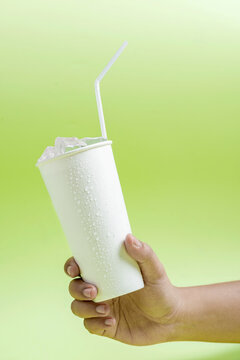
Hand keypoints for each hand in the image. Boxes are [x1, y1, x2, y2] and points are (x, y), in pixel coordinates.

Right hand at [64, 234, 180, 345]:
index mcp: (107, 273)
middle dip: (77, 289)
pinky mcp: (106, 326)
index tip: (74, 268)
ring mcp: (102, 308)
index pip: (82, 266)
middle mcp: (101, 290)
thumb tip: (128, 237)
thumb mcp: (155, 270)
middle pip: (74, 287)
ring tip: (106, 309)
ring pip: (78, 308)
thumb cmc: (162, 290)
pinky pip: (90, 326)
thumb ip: (144, 253)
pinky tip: (111, 321)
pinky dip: (96, 323)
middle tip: (93, 291)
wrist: (171, 319)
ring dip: (85, 309)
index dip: (71, 266)